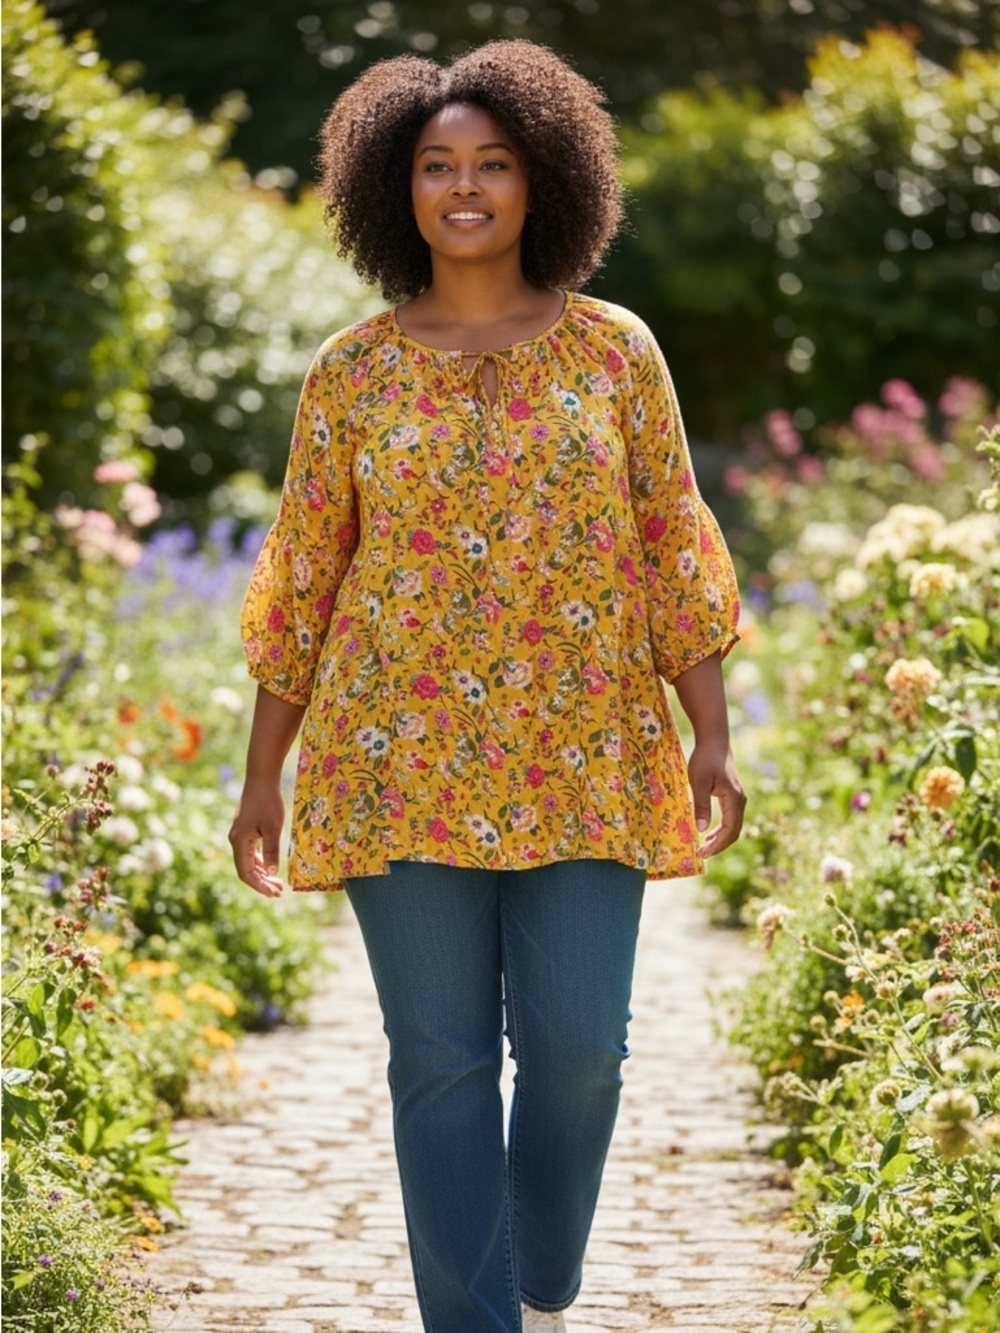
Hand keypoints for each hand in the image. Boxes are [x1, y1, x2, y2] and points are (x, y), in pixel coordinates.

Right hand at [228, 780, 285, 897]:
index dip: (259, 886)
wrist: (261, 779)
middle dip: (262, 883)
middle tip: (279, 892)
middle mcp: (235, 841)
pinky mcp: (245, 830)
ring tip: (278, 883)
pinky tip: (271, 868)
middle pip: (246, 870)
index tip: (273, 894)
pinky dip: (260, 863)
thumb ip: (272, 851)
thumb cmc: (268, 802)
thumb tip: (272, 873)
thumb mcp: (274, 828)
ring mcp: (239, 835)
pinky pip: (250, 853)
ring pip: (248, 862)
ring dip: (262, 874)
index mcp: (239, 842)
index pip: (246, 873)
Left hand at [686, 740, 745, 858]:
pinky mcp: (733, 795)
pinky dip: (721, 829)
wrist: (714, 741)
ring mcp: (738, 798)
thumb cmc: (705, 759)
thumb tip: (702, 829)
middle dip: (719, 845)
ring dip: (720, 839)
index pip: (730, 830)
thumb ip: (701, 805)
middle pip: (734, 831)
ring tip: (704, 848)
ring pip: (733, 826)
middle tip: (701, 855)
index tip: (702, 853)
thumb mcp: (698, 782)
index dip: (717, 845)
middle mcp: (740, 801)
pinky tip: (710, 833)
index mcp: (734, 799)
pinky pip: (731, 818)